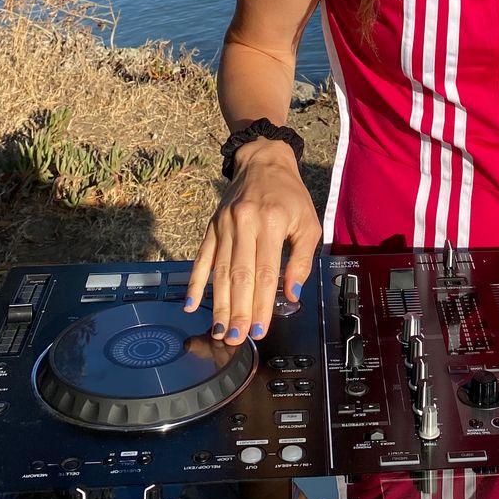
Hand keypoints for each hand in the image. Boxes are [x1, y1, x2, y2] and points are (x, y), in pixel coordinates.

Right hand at [184, 138, 320, 346]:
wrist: (263, 161)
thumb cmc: (290, 195)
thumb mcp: (308, 223)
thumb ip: (302, 259)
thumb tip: (291, 294)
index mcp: (271, 223)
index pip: (265, 272)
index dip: (261, 303)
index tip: (259, 329)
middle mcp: (244, 223)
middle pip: (239, 275)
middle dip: (237, 310)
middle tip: (235, 338)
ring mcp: (224, 225)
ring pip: (219, 271)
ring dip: (218, 303)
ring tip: (218, 330)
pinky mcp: (212, 226)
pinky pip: (202, 258)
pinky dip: (194, 282)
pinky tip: (190, 304)